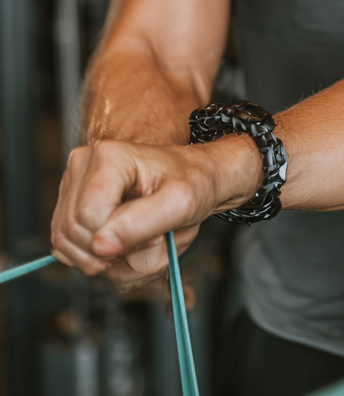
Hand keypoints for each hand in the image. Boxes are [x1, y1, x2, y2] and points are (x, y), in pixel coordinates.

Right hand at [50, 135, 261, 276]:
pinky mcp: (73, 206)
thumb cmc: (195, 182)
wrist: (200, 178)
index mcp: (108, 156)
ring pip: (70, 247)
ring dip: (111, 259)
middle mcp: (84, 165)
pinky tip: (131, 242)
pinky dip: (103, 259)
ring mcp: (74, 185)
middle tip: (155, 239)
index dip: (119, 240)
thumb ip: (141, 224)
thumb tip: (100, 246)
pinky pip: (71, 251)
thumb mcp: (181, 202)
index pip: (88, 218)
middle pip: (74, 234)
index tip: (157, 233)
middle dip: (115, 252)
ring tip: (146, 240)